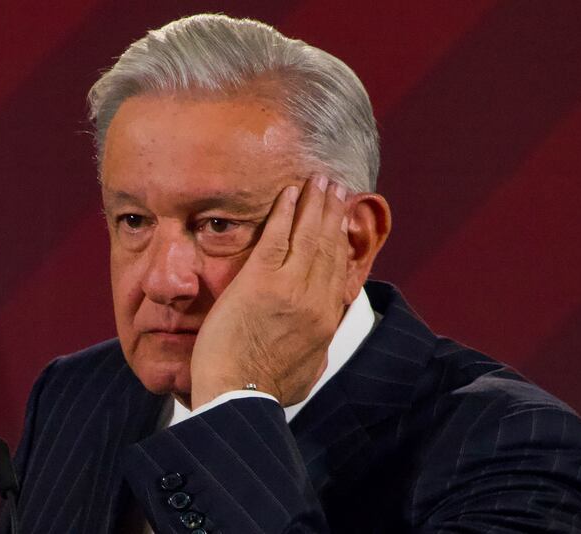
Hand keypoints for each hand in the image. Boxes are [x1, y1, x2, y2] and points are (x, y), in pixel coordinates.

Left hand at [189, 176, 348, 407]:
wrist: (238, 397)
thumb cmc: (265, 391)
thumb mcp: (306, 373)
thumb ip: (315, 353)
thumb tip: (319, 347)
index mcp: (325, 321)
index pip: (337, 270)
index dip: (341, 240)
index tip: (343, 222)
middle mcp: (315, 300)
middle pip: (328, 246)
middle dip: (333, 213)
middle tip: (337, 188)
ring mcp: (290, 288)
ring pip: (309, 236)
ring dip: (315, 204)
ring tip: (320, 181)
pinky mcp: (260, 282)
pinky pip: (278, 237)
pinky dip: (286, 212)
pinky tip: (290, 193)